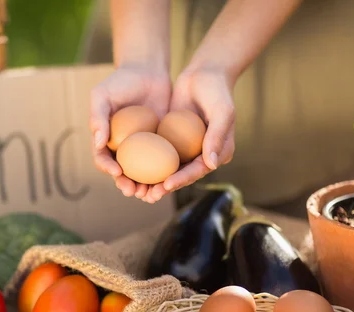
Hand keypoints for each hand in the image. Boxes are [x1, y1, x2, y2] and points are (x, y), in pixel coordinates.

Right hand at [89, 66, 171, 198]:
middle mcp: (123, 147)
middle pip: (122, 173)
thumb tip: (97, 143)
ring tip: (151, 194)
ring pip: (142, 173)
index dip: (107, 168)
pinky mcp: (161, 144)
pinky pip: (162, 162)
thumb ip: (97, 117)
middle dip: (127, 185)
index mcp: (105, 139)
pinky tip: (170, 180)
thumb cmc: (121, 81)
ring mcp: (143, 147)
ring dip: (145, 186)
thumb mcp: (102, 95)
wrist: (148, 71)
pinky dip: (164, 174)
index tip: (118, 172)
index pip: (102, 158)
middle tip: (134, 191)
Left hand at [143, 67, 236, 202]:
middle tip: (148, 196)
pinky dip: (147, 162)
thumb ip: (217, 136)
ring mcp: (187, 147)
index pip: (198, 170)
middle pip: (182, 175)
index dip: (182, 180)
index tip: (166, 185)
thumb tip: (211, 164)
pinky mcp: (173, 139)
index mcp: (218, 153)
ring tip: (137, 190)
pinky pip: (159, 153)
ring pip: (168, 168)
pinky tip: (131, 169)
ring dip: (153, 181)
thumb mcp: (222, 111)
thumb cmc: (217, 90)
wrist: (204, 73)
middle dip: (164, 188)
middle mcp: (203, 154)